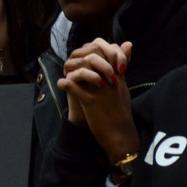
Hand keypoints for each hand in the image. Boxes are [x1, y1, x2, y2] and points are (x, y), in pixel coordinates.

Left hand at [58, 39, 139, 161]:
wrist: (120, 134)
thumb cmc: (119, 113)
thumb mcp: (123, 90)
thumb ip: (121, 73)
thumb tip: (124, 58)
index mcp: (118, 77)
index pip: (108, 54)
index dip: (94, 52)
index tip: (84, 58)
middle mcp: (109, 80)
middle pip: (94, 57)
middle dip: (80, 57)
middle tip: (72, 64)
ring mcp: (100, 90)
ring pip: (83, 69)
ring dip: (71, 69)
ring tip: (66, 74)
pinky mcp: (90, 101)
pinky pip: (73, 86)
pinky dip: (64, 83)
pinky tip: (61, 84)